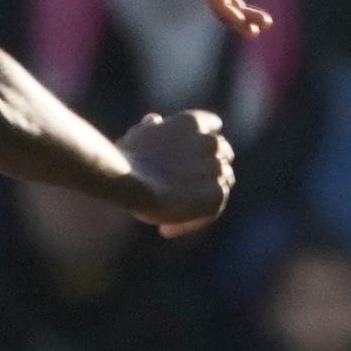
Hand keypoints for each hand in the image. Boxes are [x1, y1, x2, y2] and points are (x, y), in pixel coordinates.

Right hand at [115, 109, 233, 234]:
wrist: (130, 181)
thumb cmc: (127, 159)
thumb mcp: (138, 136)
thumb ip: (151, 129)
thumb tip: (155, 120)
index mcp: (194, 121)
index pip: (212, 126)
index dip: (201, 141)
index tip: (187, 153)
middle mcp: (211, 143)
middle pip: (222, 155)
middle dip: (208, 168)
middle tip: (186, 186)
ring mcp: (217, 168)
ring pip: (223, 181)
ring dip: (204, 194)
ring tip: (174, 211)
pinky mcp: (217, 194)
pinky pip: (213, 209)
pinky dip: (192, 220)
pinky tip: (165, 229)